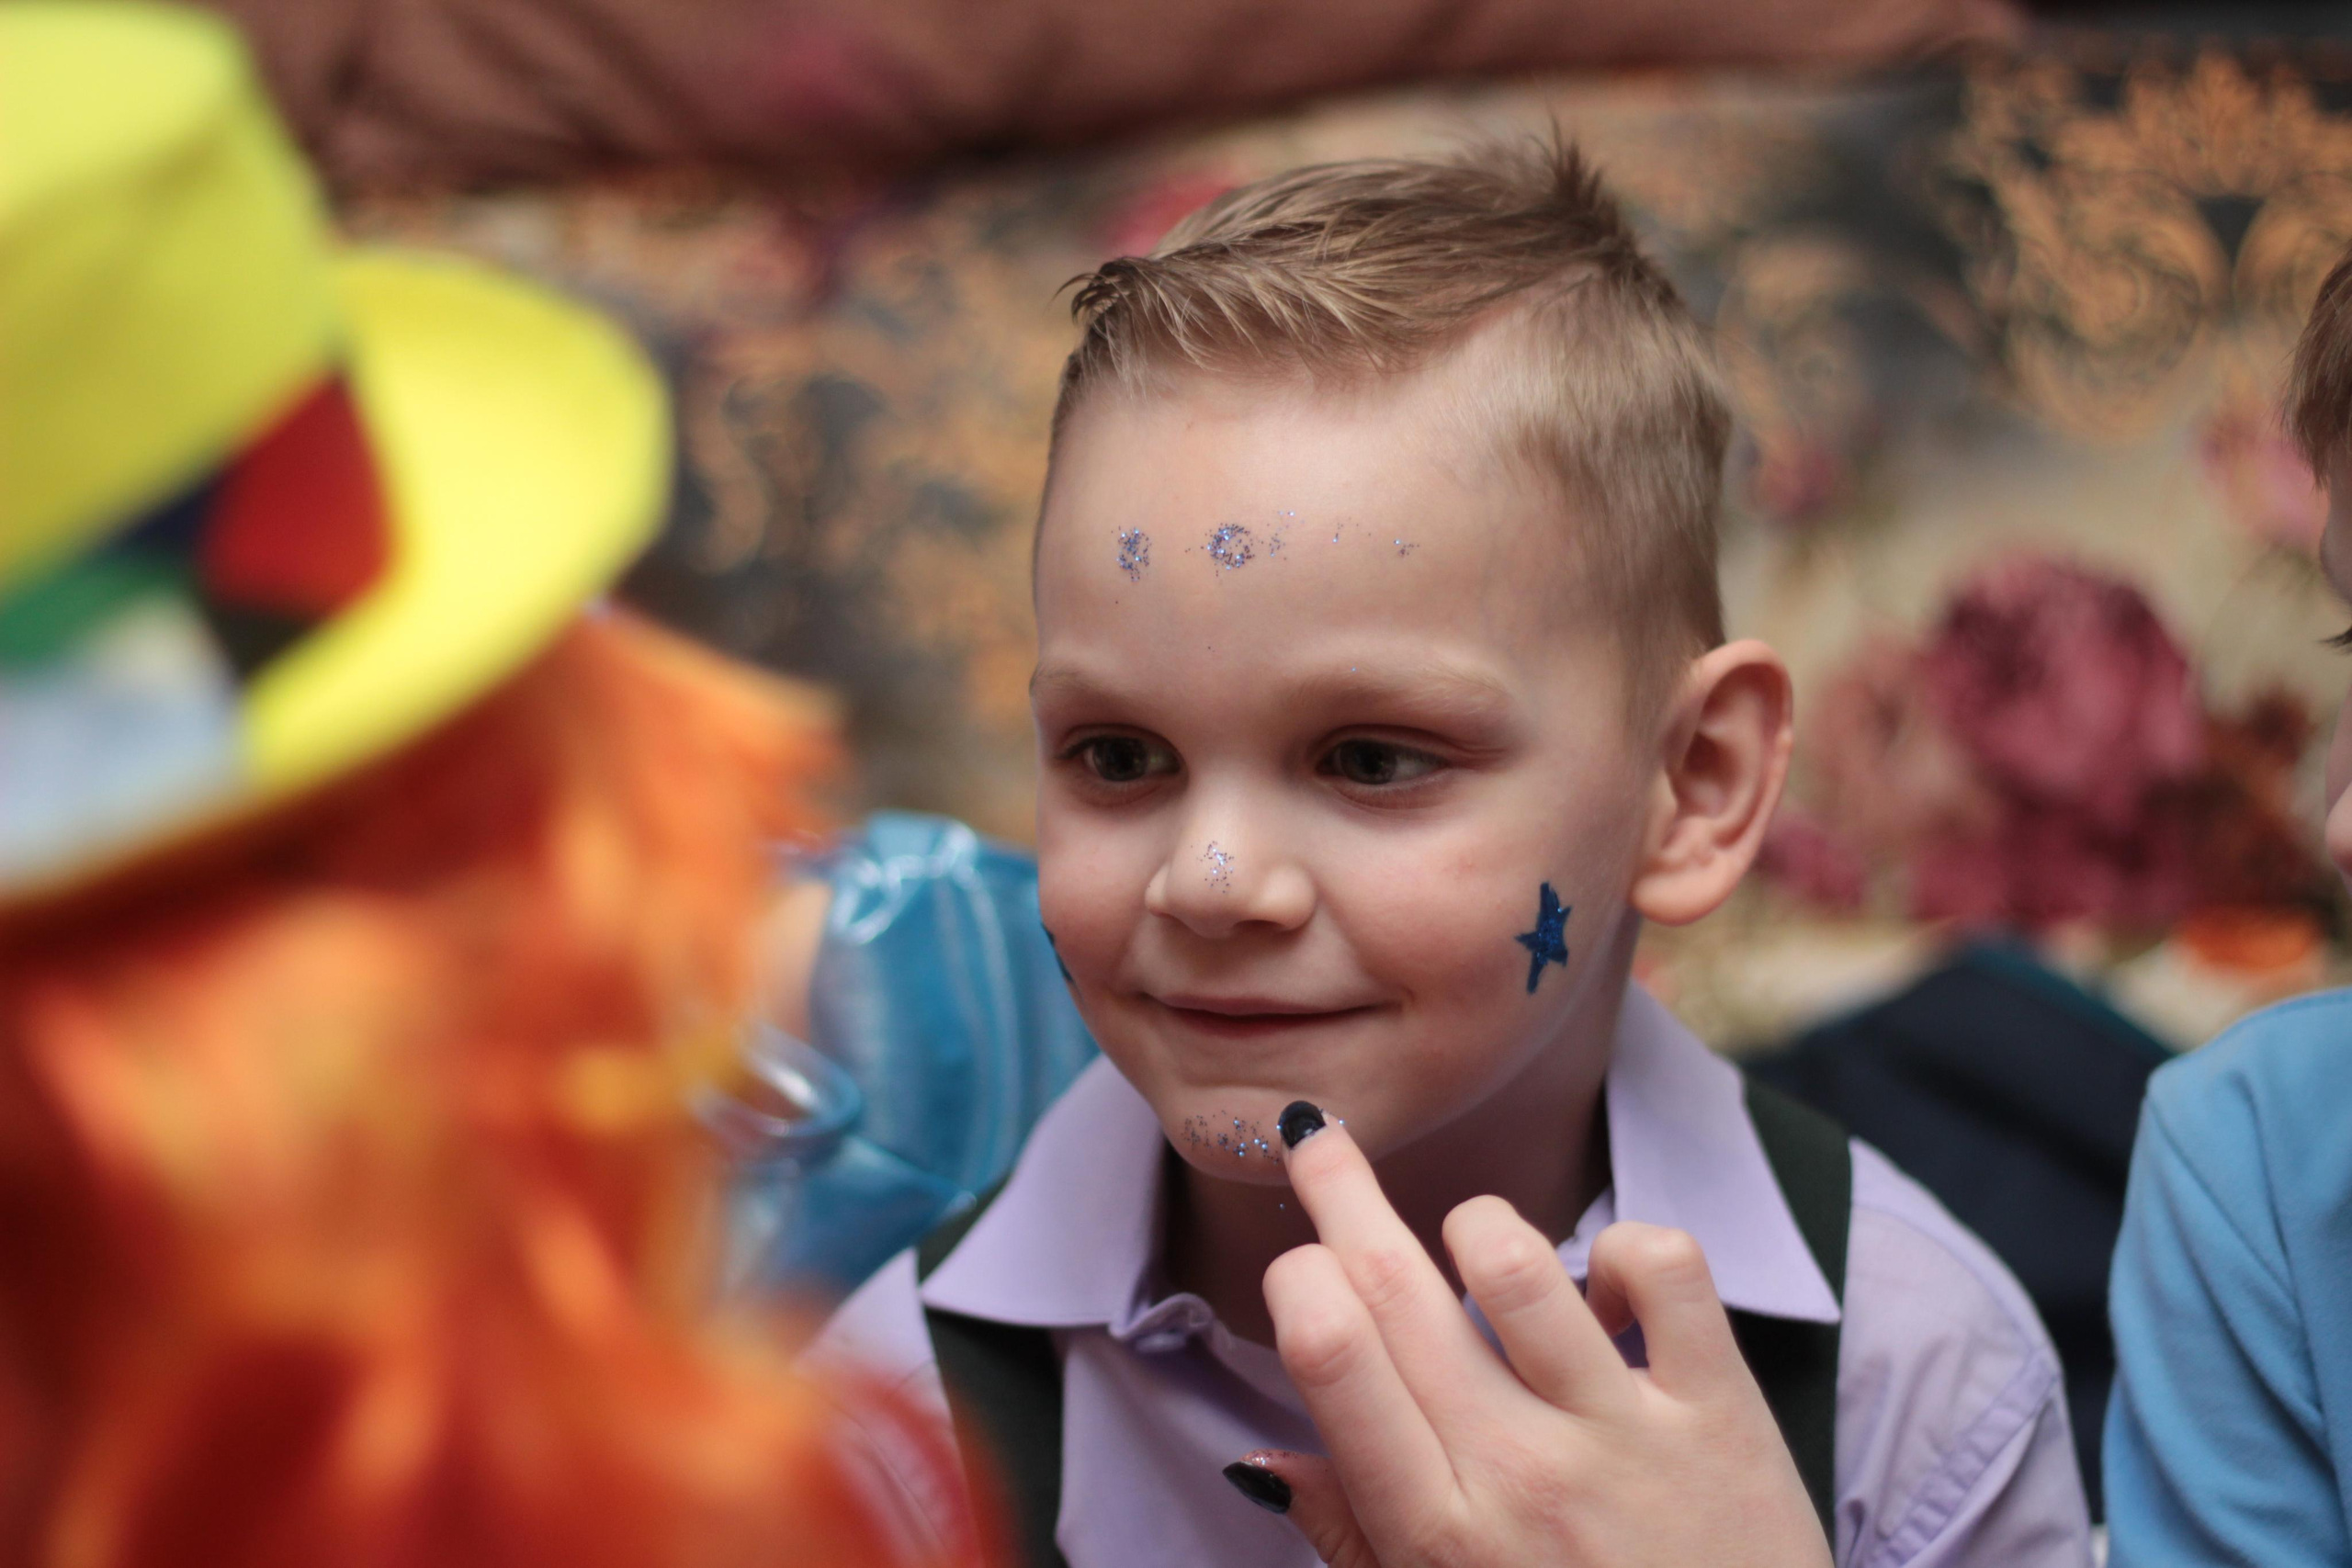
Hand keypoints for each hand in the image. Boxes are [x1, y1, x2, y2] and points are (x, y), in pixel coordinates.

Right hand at [1234, 1106, 1831, 1567]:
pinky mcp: (1721, 1408)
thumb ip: (1353, 1539)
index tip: (1298, 1259)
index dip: (1299, 1282)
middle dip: (1340, 1193)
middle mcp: (1523, 1474)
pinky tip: (1607, 1290)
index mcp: (1440, 1534)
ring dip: (1480, 1227)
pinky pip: (1662, 1266)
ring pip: (1516, 1260)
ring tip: (1475, 1244)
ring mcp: (1625, 1434)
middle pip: (1400, 1290)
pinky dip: (1626, 1249)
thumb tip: (1263, 1459)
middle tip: (1313, 1138)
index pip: (1334, 1360)